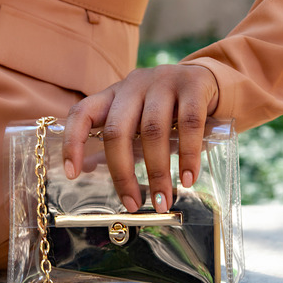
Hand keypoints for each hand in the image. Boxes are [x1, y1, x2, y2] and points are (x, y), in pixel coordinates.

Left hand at [62, 64, 218, 212]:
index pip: (82, 113)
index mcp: (114, 94)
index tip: (73, 175)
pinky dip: (188, 155)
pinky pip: (189, 123)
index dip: (73, 143)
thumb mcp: (139, 120)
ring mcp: (163, 82)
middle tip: (132, 204)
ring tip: (163, 201)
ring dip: (157, 172)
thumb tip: (86, 169)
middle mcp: (134, 85)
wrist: (208, 79)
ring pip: (153, 130)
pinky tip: (188, 179)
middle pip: (117, 130)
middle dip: (122, 173)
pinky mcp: (193, 85)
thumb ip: (118, 142)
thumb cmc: (167, 108)